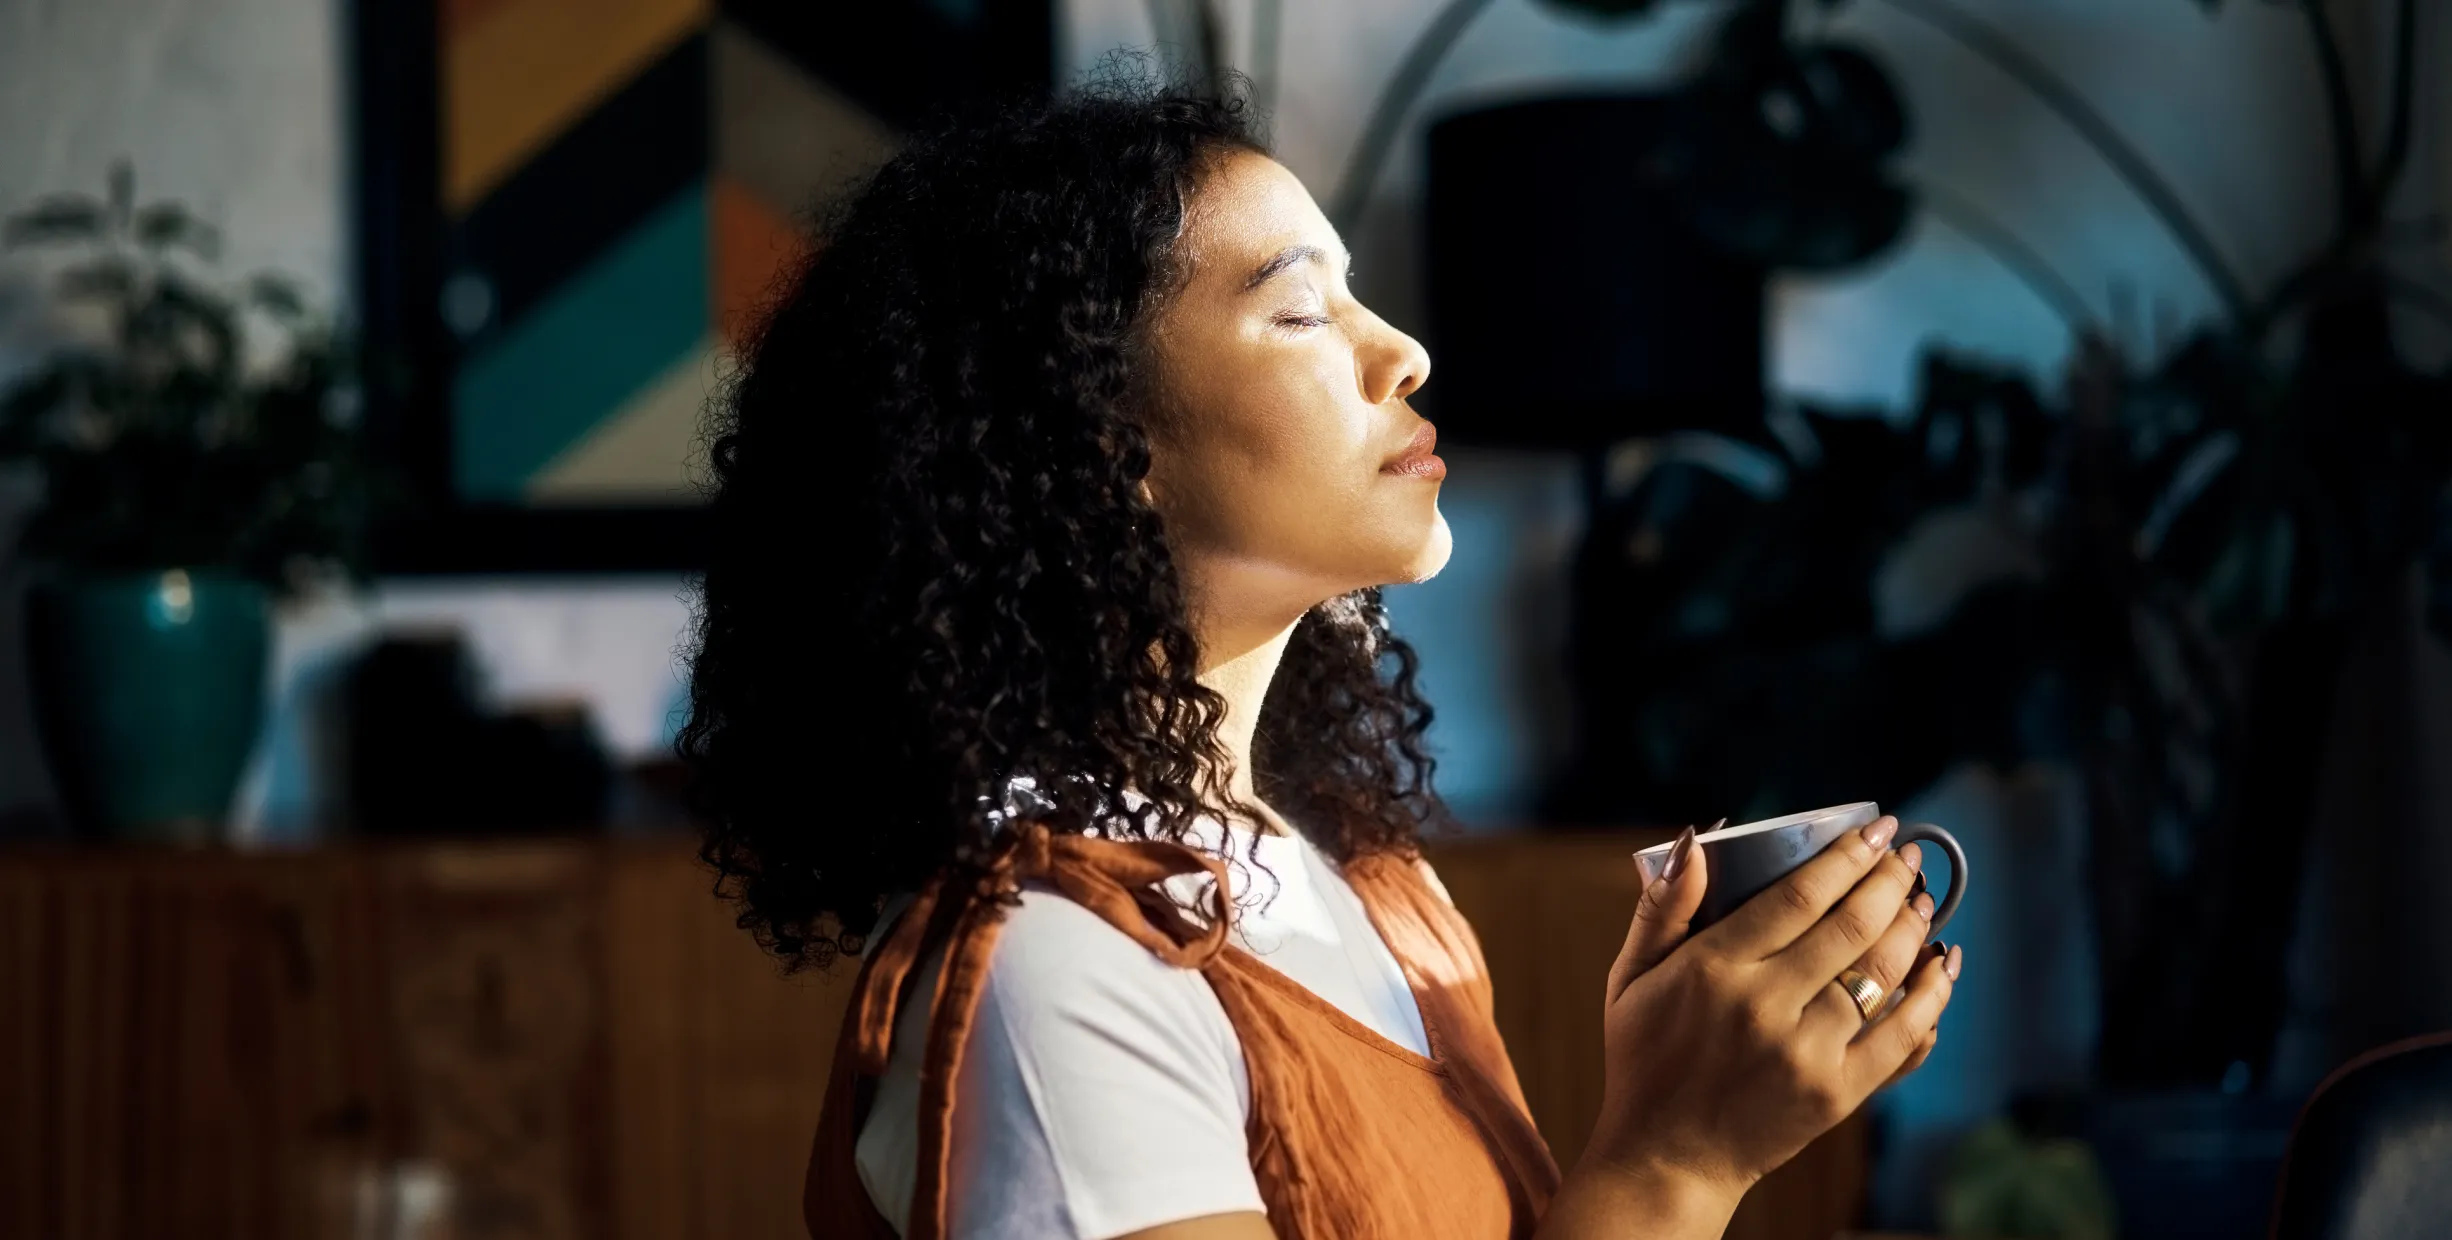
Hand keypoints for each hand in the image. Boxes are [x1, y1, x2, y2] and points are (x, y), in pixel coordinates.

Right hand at [1584, 816, 1960, 1197]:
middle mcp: (1763, 1007)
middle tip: (1906, 857)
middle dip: (1890, 882)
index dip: (1847, 856)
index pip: (1798, 895)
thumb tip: (1695, 843)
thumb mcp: (1631, 978)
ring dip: (1912, 929)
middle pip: (1850, 927)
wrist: (1666, 1157)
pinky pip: (1900, 1038)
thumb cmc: (1645, 1059)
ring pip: (1880, 975)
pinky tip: (1942, 968)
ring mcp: (1804, 1054)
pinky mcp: (1835, 1095)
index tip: (1876, 830)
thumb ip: (1661, 909)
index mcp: (1713, 969)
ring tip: (1924, 902)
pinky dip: (1930, 998)